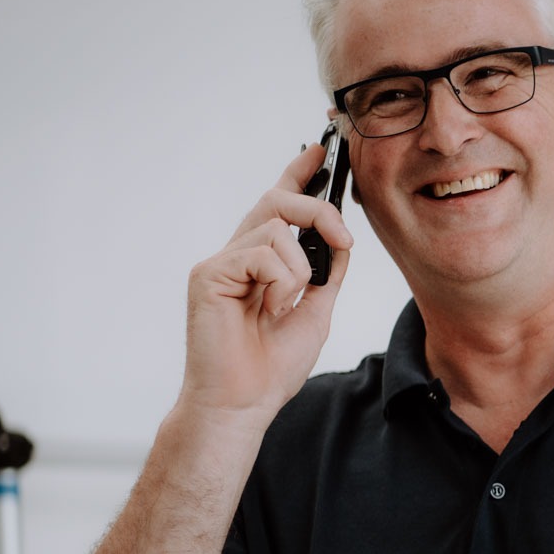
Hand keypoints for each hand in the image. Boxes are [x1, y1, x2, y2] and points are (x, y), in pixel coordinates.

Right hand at [178, 144, 353, 426]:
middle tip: (344, 239)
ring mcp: (220, 262)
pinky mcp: (209, 273)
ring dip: (298, 270)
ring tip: (284, 308)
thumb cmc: (272, 367)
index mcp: (261, 262)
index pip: (278, 206)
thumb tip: (342, 241)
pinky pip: (262, 253)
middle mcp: (237, 255)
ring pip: (276, 228)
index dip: (298, 174)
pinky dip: (281, 284)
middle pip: (277, 200)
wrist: (243, 404)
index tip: (321, 150)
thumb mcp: (316, 311)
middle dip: (319, 209)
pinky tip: (269, 311)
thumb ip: (326, 274)